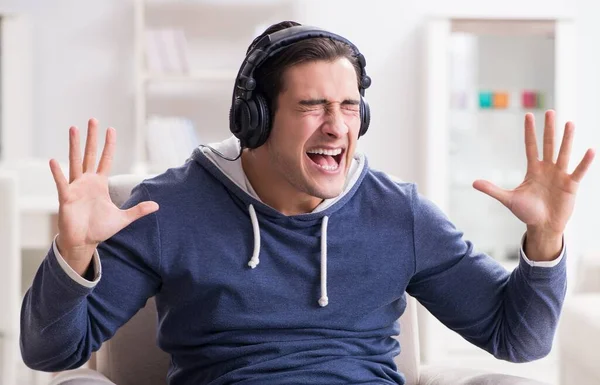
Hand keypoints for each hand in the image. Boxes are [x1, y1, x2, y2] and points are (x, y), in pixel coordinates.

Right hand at [50, 118, 158, 275]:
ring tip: (73, 129)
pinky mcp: (66, 197)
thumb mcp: (123, 218)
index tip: (111, 129)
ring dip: (74, 145)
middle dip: (92, 138)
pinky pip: (62, 183)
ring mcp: (76, 188)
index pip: (106, 159)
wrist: (84, 242)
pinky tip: (53, 160)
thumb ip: (138, 210)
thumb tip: (157, 206)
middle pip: (90, 154)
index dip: (109, 145)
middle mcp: (87, 182)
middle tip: (93, 120)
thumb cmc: (100, 229)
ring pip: (75, 162)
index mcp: (100, 184)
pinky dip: (57, 172)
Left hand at [472, 110, 594, 241]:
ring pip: (563, 153)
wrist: (542, 226)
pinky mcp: (571, 185)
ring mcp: (560, 175)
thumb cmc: (527, 212)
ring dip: (567, 139)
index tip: (528, 116)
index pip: (531, 146)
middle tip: (549, 112)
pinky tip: (590, 150)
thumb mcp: (508, 199)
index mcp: (533, 169)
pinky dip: (584, 162)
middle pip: (548, 145)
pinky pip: (578, 171)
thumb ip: (492, 189)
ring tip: (569, 123)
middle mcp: (548, 169)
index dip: (529, 132)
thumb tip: (473, 183)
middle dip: (548, 129)